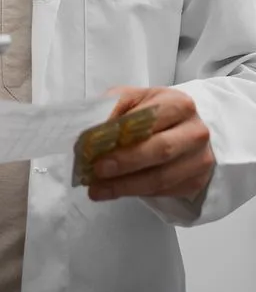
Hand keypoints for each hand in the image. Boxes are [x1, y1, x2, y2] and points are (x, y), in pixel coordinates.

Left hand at [88, 86, 214, 201]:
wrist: (185, 128)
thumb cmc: (152, 111)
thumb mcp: (132, 99)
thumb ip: (112, 108)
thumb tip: (90, 131)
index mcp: (178, 104)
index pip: (149, 119)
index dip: (123, 135)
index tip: (95, 148)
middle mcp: (195, 132)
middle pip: (160, 150)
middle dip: (125, 163)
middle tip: (97, 171)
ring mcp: (200, 159)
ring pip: (161, 177)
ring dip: (126, 186)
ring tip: (98, 189)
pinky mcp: (196, 182)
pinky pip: (164, 191)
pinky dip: (137, 193)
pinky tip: (116, 191)